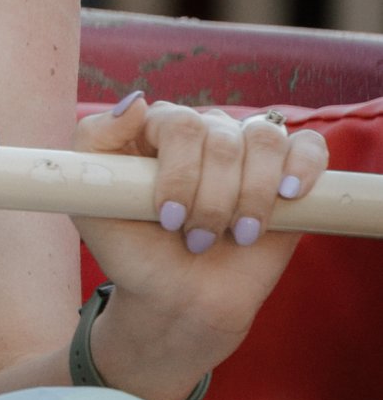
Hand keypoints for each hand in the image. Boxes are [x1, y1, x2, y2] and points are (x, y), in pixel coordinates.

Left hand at [74, 95, 328, 398]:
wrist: (178, 299)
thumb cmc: (133, 250)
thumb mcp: (91, 202)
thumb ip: (95, 142)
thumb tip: (138, 100)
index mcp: (155, 129)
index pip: (180, 124)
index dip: (180, 174)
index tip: (168, 218)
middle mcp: (203, 132)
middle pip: (222, 138)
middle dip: (211, 198)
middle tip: (196, 238)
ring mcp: (246, 151)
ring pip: (264, 140)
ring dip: (250, 196)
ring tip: (234, 235)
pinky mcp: (289, 175)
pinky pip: (307, 146)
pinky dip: (303, 168)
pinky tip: (288, 196)